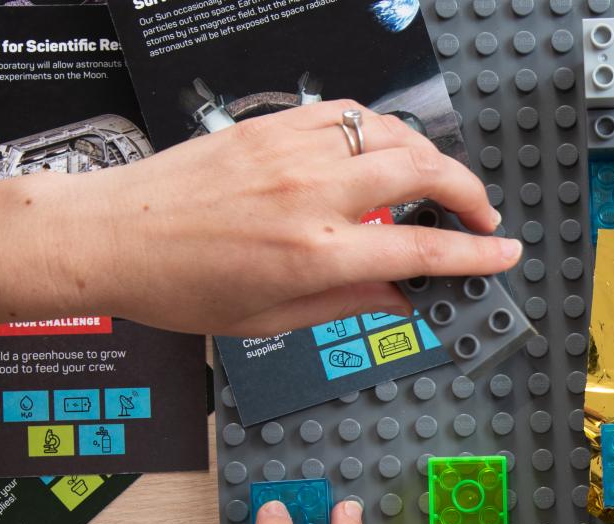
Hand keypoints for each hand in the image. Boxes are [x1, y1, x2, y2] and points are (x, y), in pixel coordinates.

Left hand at [51, 102, 522, 335]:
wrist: (108, 235)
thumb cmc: (179, 286)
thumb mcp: (271, 318)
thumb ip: (349, 302)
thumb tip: (403, 297)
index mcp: (314, 254)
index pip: (421, 247)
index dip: (475, 252)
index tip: (504, 253)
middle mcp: (310, 195)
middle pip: (422, 173)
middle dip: (469, 194)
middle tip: (482, 218)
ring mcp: (291, 151)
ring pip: (392, 134)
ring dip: (430, 157)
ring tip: (439, 185)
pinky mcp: (270, 126)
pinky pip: (346, 115)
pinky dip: (379, 130)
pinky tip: (384, 151)